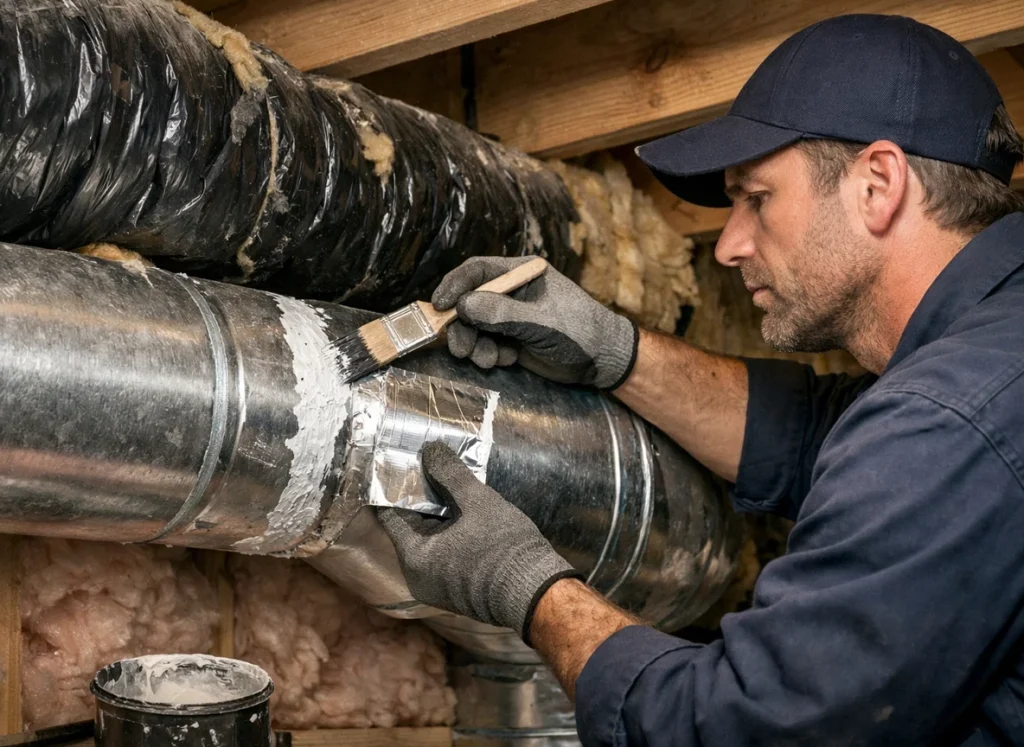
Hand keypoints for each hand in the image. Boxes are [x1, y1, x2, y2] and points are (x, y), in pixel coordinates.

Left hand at [376, 441, 583, 641]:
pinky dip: (451, 533)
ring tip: (454, 485)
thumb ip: (449, 474)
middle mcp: (418, 576)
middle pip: (410, 526)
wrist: (536, 594)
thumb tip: (430, 451)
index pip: (391, 514)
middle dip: (423, 497)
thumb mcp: (477, 502)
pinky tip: (468, 513)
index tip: (406, 463)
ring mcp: (437, 586)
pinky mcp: (456, 589)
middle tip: (434, 467)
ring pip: (430, 539)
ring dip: (440, 514)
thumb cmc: (504, 548)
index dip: (397, 486)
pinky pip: (444, 554)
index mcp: (414, 557)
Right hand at [432, 256, 638, 389]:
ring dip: (475, 344)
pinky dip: (489, 354)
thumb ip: (502, 313)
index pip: (479, 271)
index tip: (439, 306)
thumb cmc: (580, 331)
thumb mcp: (541, 322)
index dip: (455, 286)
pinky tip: (505, 360)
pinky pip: (486, 343)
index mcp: (522, 273)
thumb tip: (463, 305)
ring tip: (488, 360)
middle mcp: (512, 291)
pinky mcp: (511, 338)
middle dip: (462, 326)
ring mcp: (510, 316)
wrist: (602, 361)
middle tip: (460, 349)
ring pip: (474, 326)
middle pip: (470, 302)